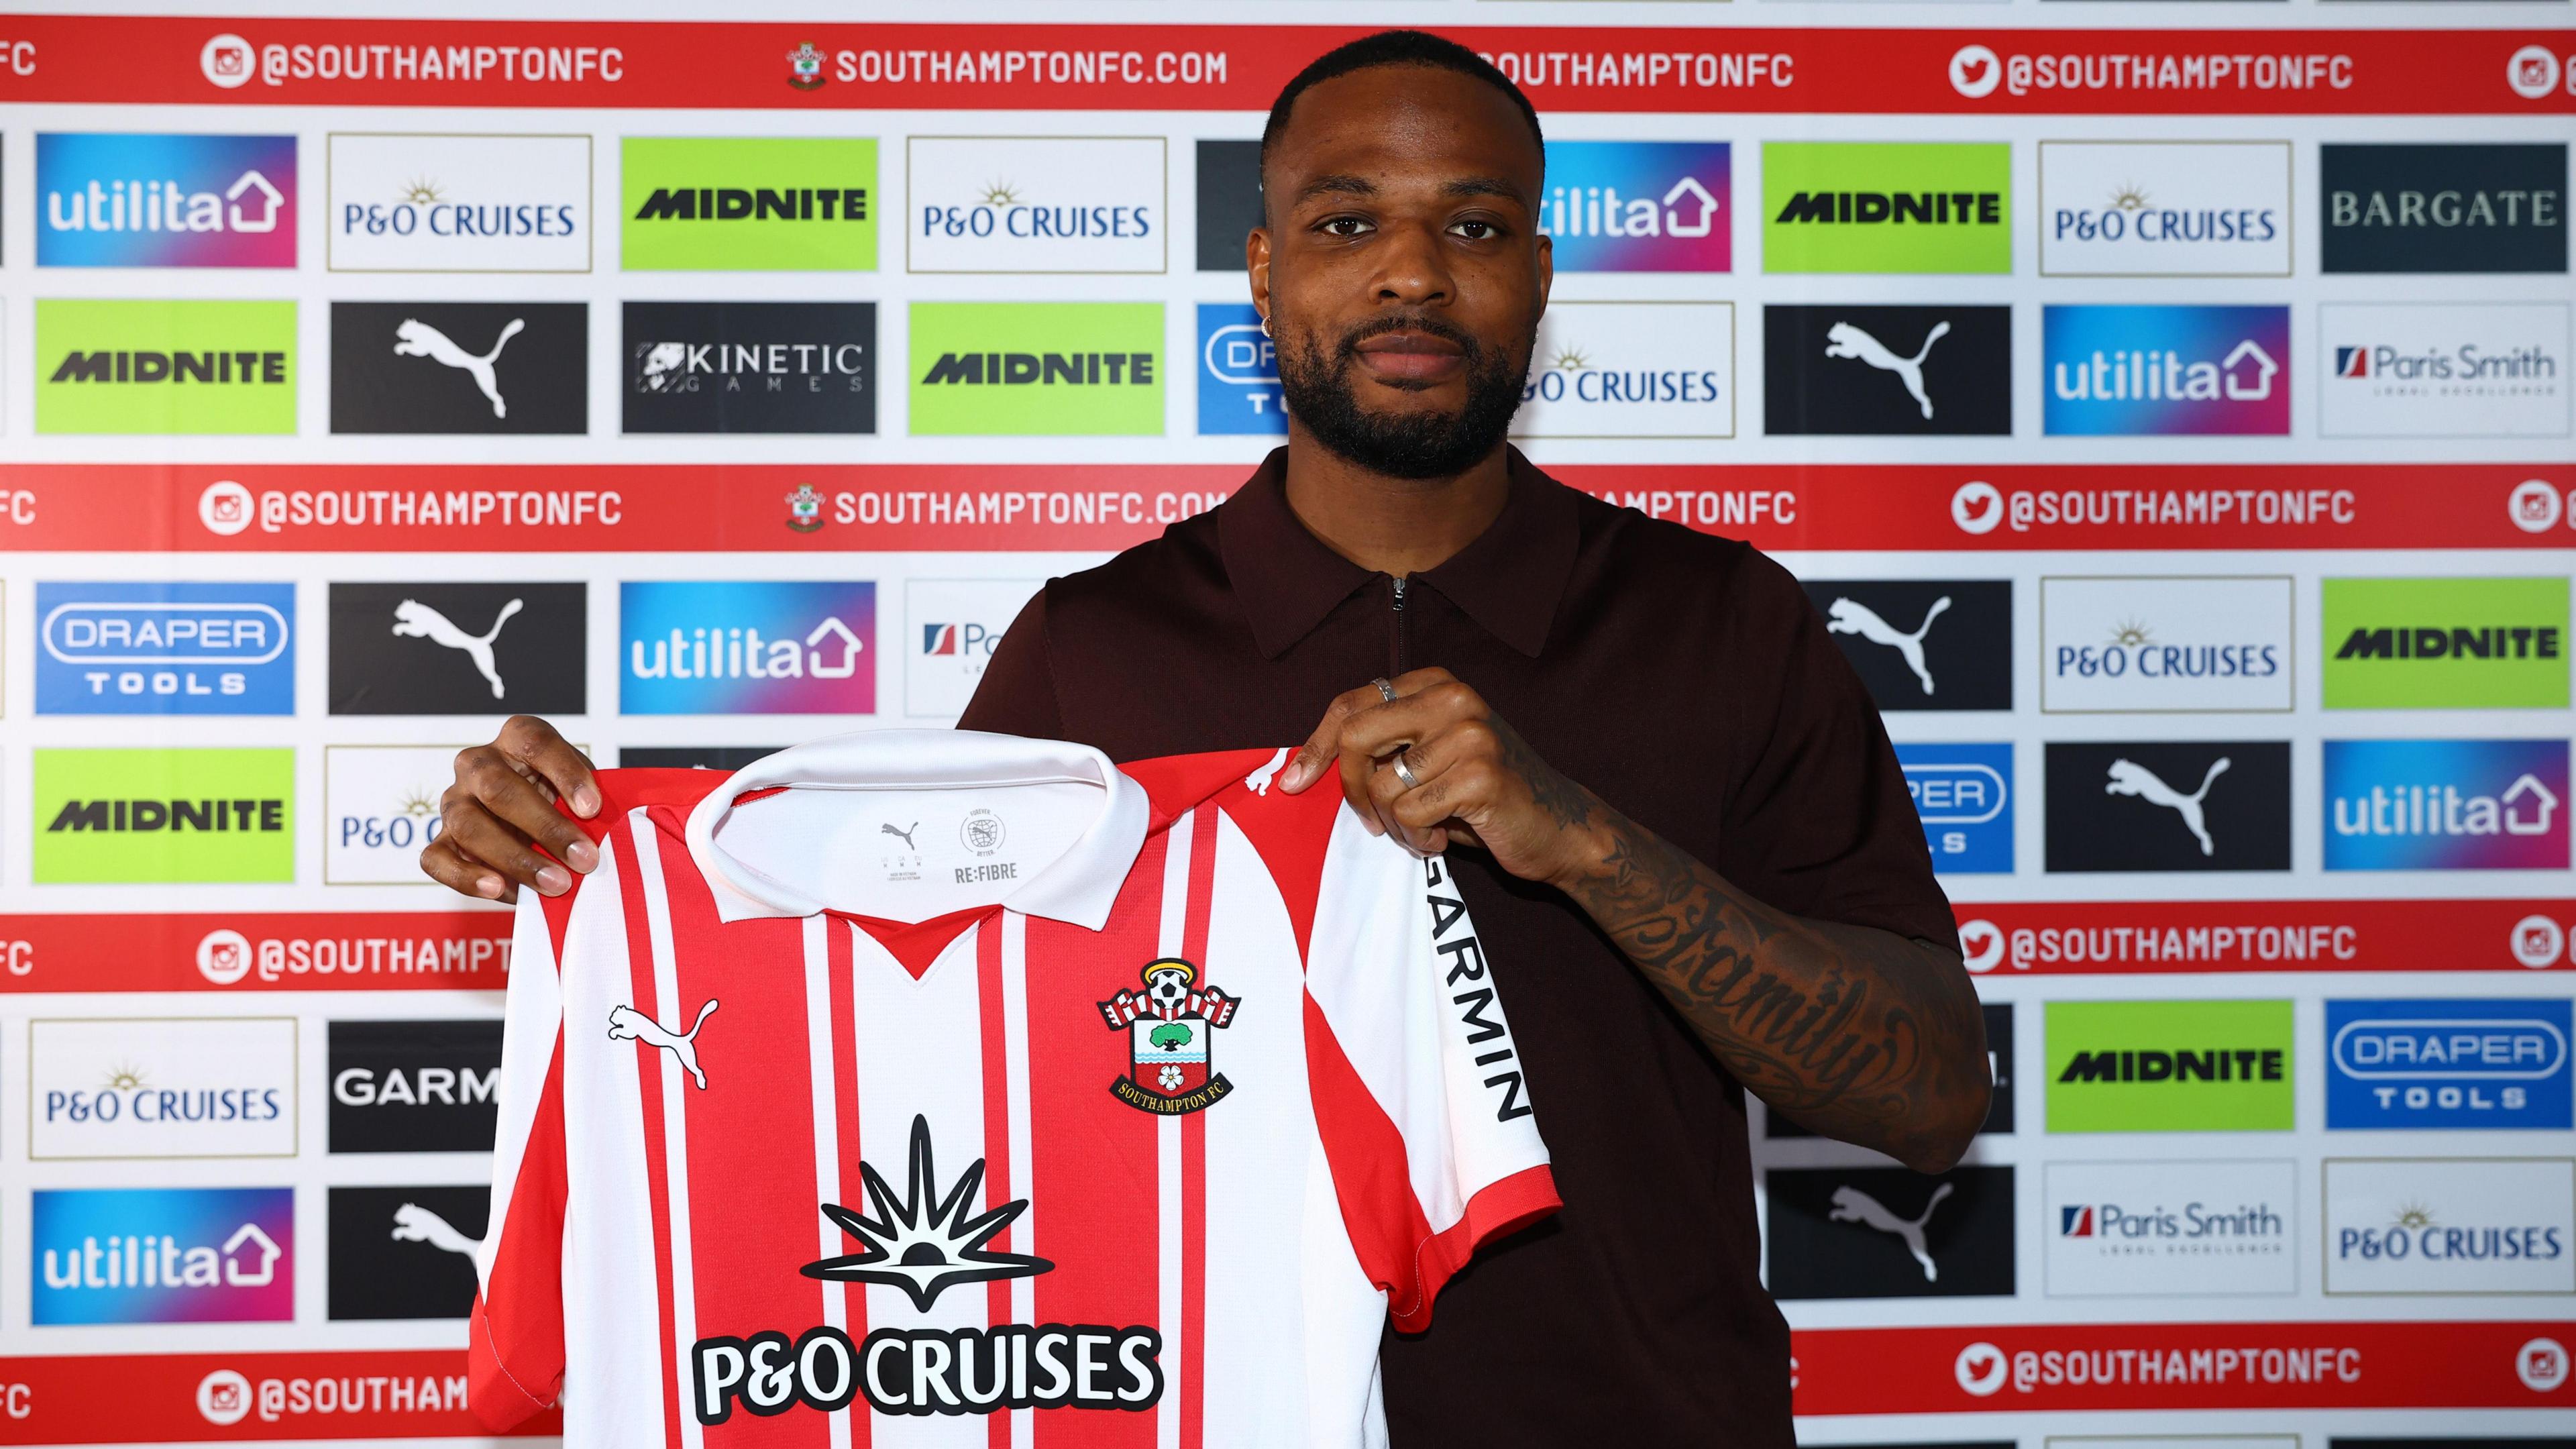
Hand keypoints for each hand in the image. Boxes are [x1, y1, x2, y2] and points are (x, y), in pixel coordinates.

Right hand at [419, 715, 601, 901]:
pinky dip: (467, 878)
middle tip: (585, 859)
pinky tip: (502, 890)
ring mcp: (454, 802)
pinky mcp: (441, 840)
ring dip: (515, 858)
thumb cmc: (564, 797)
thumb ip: (589, 800)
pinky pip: (437, 859)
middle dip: (546, 827)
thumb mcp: (582, 787)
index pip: (536, 743)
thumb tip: (605, 829)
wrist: (535, 820)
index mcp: (516, 737)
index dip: (566, 773)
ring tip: (556, 884)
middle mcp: (477, 763)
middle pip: (499, 788)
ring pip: (469, 825)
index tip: (594, 808)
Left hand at [1275, 667, 1605, 888]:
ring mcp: (1469, 733)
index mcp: (1436, 683)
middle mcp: (1452, 697)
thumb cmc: (1482, 797)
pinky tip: (1445, 838)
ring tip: (1425, 831)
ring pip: (1384, 786)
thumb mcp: (1431, 756)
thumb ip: (1383, 744)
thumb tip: (1302, 766)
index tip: (1293, 783)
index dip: (1315, 746)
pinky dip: (1419, 839)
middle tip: (1372, 820)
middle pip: (1356, 736)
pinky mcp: (1480, 775)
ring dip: (1394, 825)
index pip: (1351, 704)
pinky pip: (1412, 814)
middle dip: (1352, 788)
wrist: (1559, 828)